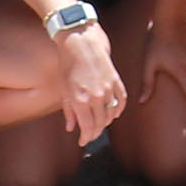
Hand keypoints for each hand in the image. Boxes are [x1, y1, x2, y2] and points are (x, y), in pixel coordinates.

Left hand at [51, 21, 126, 139]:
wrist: (81, 44)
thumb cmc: (68, 66)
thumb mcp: (64, 90)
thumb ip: (69, 111)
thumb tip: (71, 127)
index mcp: (80, 100)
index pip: (88, 127)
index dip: (85, 137)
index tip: (82, 141)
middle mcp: (96, 96)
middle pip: (100, 123)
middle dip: (94, 132)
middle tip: (89, 136)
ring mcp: (108, 88)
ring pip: (111, 113)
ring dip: (106, 122)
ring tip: (99, 125)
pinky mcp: (116, 81)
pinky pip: (121, 100)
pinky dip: (119, 109)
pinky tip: (114, 114)